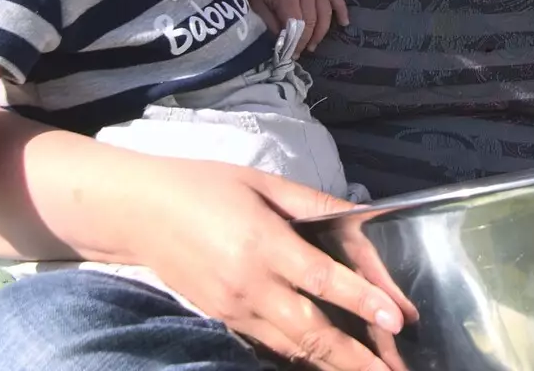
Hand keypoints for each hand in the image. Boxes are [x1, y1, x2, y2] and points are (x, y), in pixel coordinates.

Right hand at [137, 160, 408, 370]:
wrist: (138, 214)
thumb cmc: (202, 187)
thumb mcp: (261, 182)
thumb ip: (312, 203)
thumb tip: (358, 218)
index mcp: (263, 243)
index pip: (322, 279)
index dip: (362, 300)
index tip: (396, 319)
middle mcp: (250, 285)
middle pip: (311, 331)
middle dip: (355, 357)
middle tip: (393, 369)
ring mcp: (234, 310)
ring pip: (292, 348)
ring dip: (333, 365)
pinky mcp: (223, 320)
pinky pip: (269, 345)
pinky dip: (299, 357)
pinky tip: (325, 364)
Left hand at [242, 0, 348, 54]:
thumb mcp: (260, 9)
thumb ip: (274, 26)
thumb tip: (288, 44)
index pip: (298, 22)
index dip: (297, 41)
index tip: (293, 54)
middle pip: (312, 20)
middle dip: (307, 40)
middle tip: (300, 52)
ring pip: (325, 14)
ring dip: (320, 33)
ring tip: (312, 46)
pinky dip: (342, 10)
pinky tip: (344, 23)